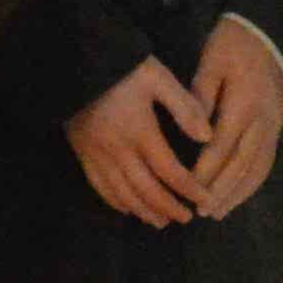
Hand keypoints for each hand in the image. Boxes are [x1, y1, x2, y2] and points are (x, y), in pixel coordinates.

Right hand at [69, 59, 210, 228]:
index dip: (189, 189)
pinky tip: (128, 208)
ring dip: (144, 211)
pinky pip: (99, 186)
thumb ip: (184, 107)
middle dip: (168, 207)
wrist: (75, 62)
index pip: (170, 171)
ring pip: (122, 194)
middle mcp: (117, 150)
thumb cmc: (122, 66)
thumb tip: (207, 137)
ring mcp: (96, 155)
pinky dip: (116, 202)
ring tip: (162, 221)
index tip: (205, 199)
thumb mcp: (157, 77)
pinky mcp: (82, 154)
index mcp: (140, 132)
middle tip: (187, 218)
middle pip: (146, 190)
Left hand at [182, 21, 282, 217]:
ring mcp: (274, 126)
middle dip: (222, 190)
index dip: (207, 170)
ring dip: (238, 192)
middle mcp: (263, 121)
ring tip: (219, 212)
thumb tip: (193, 129)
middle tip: (203, 211)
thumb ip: (201, 95)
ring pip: (258, 167)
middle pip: (242, 163)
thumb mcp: (212, 61)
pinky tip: (239, 194)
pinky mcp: (277, 128)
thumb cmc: (234, 44)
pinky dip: (252, 182)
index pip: (223, 145)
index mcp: (244, 103)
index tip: (190, 189)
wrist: (270, 34)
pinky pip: (267, 161)